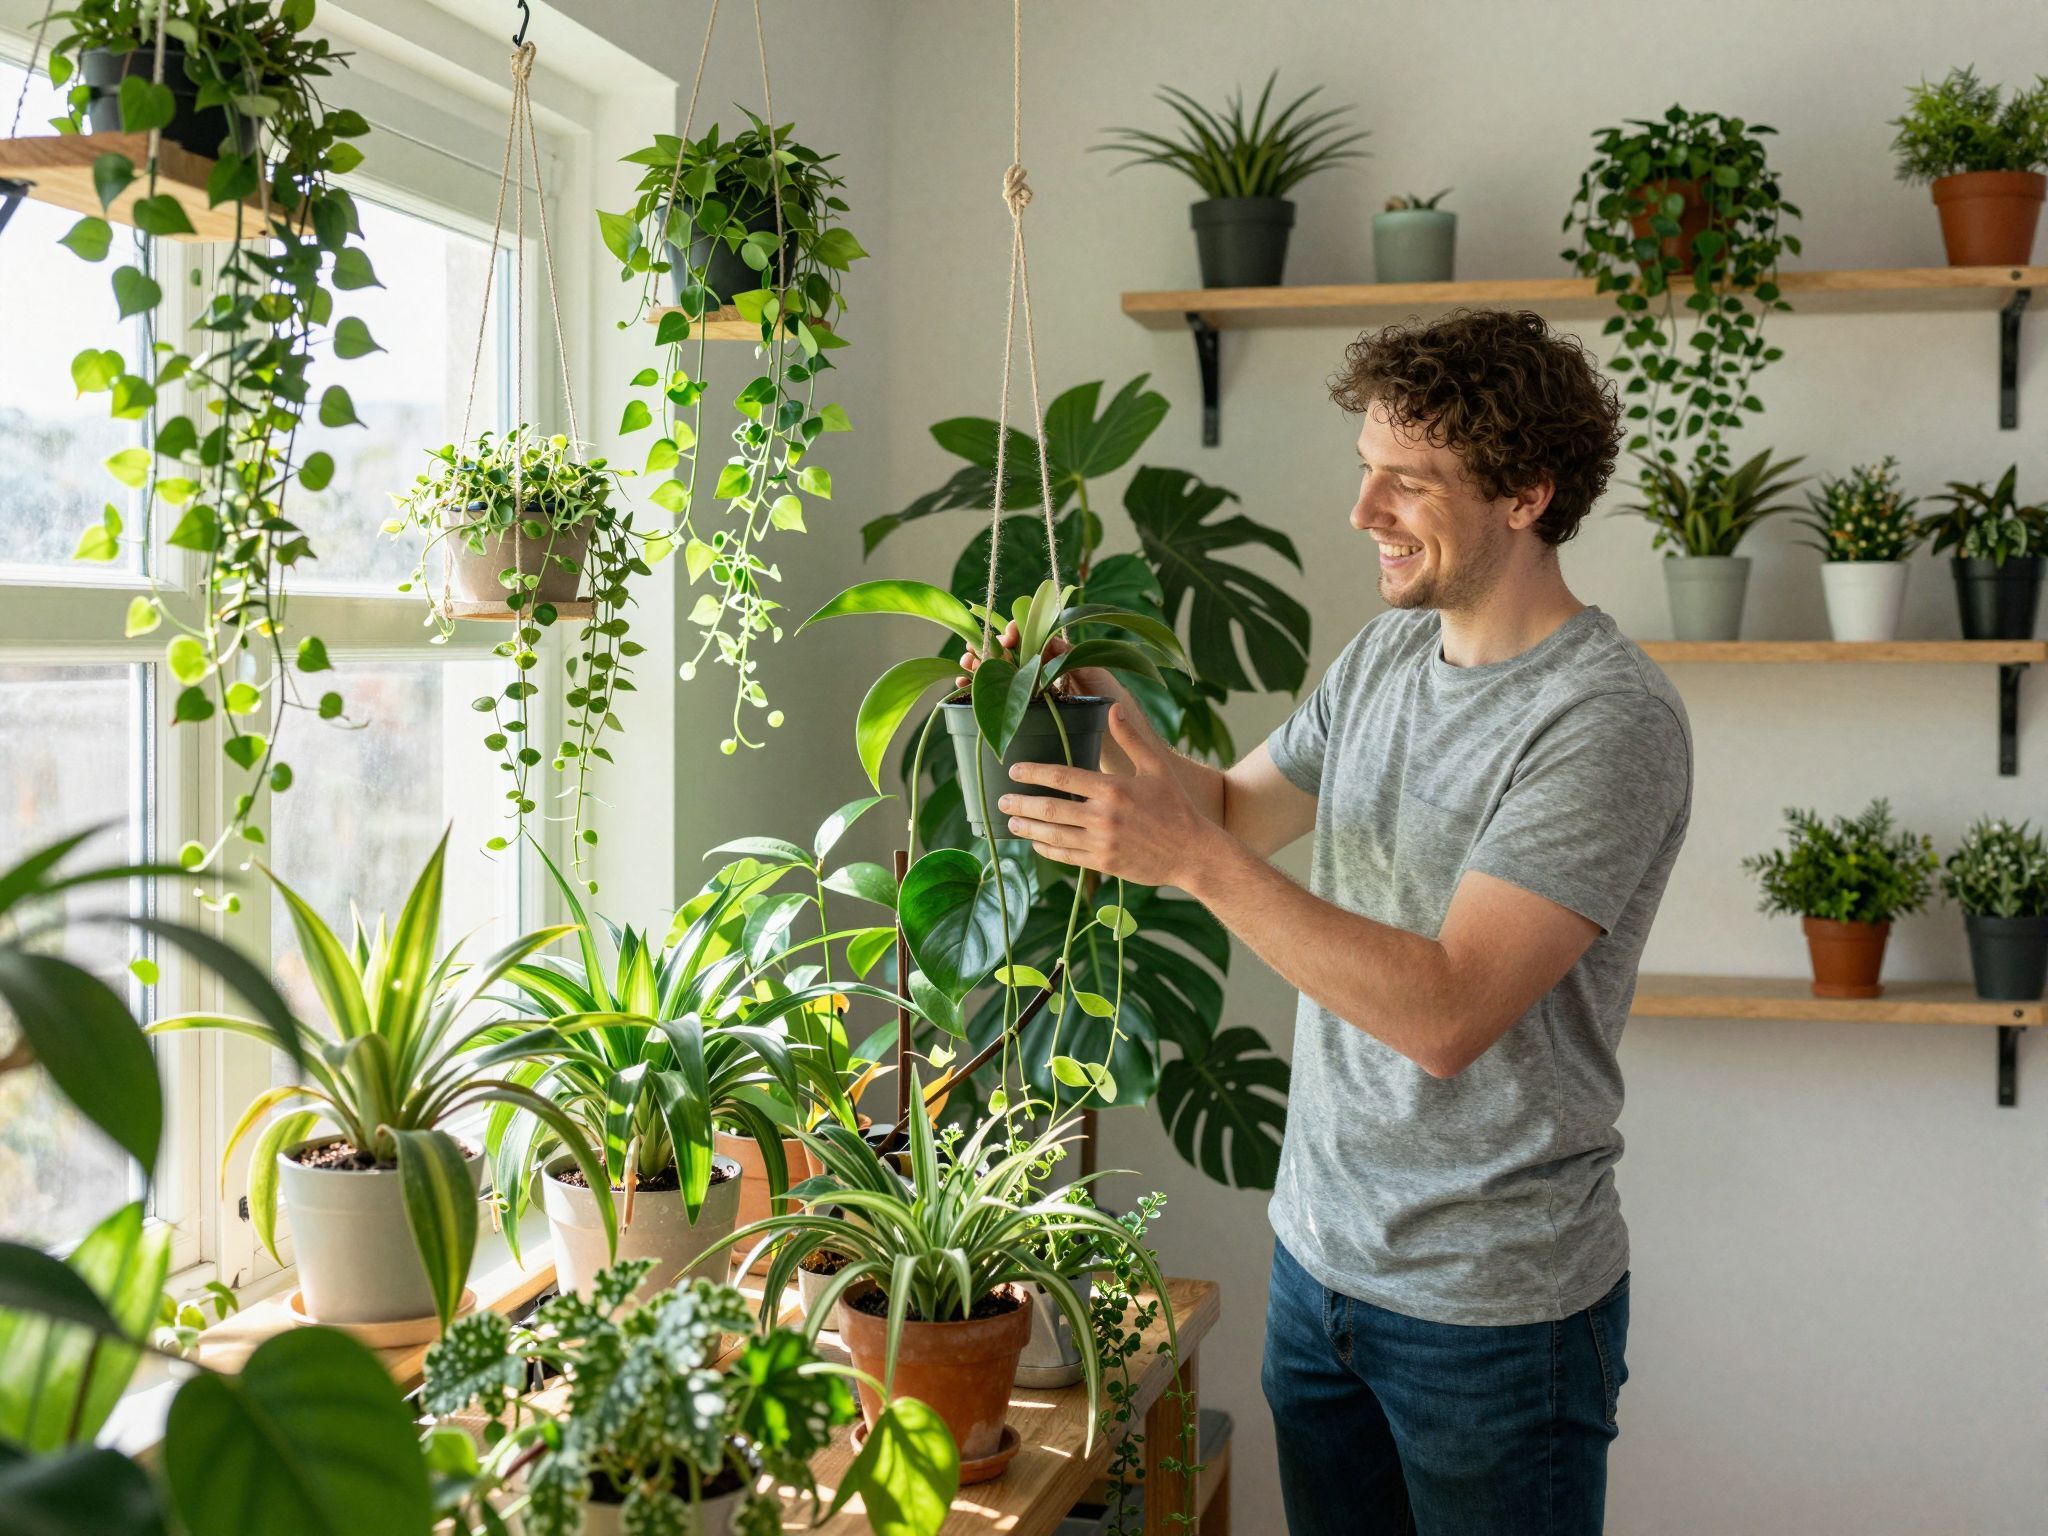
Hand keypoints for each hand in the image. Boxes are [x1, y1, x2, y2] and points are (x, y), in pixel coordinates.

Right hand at [957, 620, 1124, 705]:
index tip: (1007, 638)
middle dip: (986, 650)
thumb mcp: (1094, 672)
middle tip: (973, 653)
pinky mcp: (1023, 712)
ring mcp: (1029, 691)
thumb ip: (1068, 656)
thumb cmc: (1110, 699)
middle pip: (1006, 655)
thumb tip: (1046, 641)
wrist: (1118, 737)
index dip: (1015, 635)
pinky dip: (976, 690)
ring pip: (996, 674)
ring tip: (964, 665)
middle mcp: (1039, 670)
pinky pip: (996, 698)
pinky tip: (962, 687)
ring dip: (977, 668)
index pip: (1029, 639)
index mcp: (1054, 656)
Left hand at [998, 704, 1212, 888]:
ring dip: (1028, 829)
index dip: (1034, 773)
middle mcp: (1103, 816)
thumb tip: (1112, 709)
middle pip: (1050, 809)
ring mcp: (1101, 842)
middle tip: (1002, 800)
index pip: (1062, 777)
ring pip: (1053, 835)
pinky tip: (1036, 843)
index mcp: (1113, 788)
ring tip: (1010, 823)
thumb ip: (1131, 738)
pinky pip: (1067, 857)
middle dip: (1021, 804)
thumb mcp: (1156, 768)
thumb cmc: (1176, 807)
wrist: (1193, 852)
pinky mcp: (1103, 863)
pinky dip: (1047, 849)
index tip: (1015, 770)